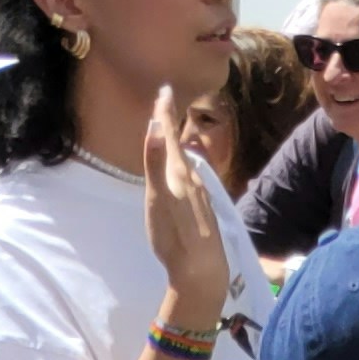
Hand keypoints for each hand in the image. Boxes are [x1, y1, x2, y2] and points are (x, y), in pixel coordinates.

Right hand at [144, 84, 235, 327]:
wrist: (203, 270)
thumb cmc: (174, 235)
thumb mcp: (157, 198)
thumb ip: (154, 162)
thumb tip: (156, 124)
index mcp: (179, 173)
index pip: (170, 136)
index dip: (165, 113)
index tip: (165, 89)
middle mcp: (194, 179)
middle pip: (179, 146)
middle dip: (171, 126)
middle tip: (165, 106)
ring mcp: (201, 195)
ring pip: (187, 162)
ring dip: (178, 146)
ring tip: (171, 137)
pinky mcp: (204, 210)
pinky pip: (191, 177)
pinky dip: (183, 165)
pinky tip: (183, 175)